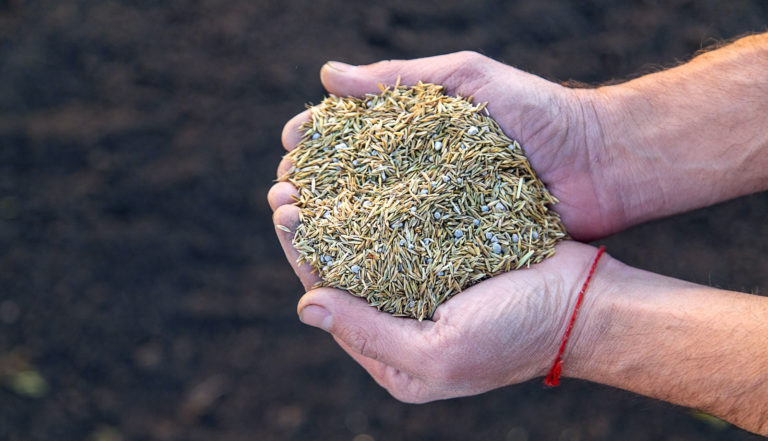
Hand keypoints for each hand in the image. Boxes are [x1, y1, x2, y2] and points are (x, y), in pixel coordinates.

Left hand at [268, 51, 619, 400]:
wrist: (587, 303)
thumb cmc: (516, 336)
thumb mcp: (438, 353)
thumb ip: (370, 334)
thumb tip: (305, 306)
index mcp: (393, 356)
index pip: (330, 303)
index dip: (301, 256)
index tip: (283, 212)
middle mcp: (402, 322)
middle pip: (342, 271)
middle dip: (312, 228)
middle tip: (286, 184)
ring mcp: (425, 285)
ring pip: (368, 243)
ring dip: (341, 208)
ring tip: (313, 171)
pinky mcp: (448, 253)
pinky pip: (402, 227)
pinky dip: (379, 201)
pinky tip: (362, 171)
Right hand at [271, 51, 622, 240]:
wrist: (604, 166)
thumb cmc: (541, 112)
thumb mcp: (470, 78)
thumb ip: (401, 77)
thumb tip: (326, 77)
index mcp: (417, 129)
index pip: (350, 132)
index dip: (315, 139)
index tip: (290, 147)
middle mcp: (419, 171)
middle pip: (349, 179)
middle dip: (311, 184)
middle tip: (283, 196)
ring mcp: (436, 210)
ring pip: (371, 220)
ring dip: (330, 224)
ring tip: (298, 226)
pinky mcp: (456, 245)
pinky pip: (408, 251)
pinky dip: (374, 256)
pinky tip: (342, 263)